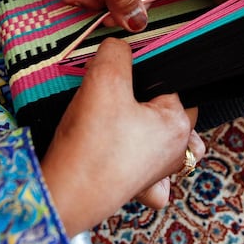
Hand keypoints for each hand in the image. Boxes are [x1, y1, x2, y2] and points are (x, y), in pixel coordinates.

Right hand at [39, 38, 204, 235]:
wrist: (66, 198)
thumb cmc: (91, 147)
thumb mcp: (103, 81)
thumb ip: (116, 52)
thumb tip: (117, 46)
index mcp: (178, 124)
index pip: (171, 80)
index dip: (142, 69)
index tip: (117, 70)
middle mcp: (176, 150)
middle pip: (168, 107)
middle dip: (143, 95)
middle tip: (113, 93)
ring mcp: (158, 173)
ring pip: (162, 138)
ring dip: (145, 126)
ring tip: (119, 119)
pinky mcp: (136, 188)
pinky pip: (149, 169)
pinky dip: (139, 159)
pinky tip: (121, 151)